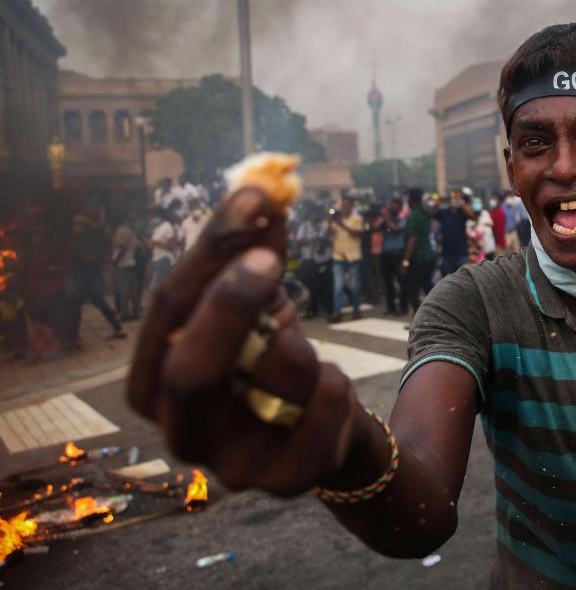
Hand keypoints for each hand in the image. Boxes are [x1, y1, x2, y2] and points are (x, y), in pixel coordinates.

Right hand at [127, 189, 359, 494]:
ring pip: (271, 380)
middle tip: (270, 259)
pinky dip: (333, 382)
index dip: (210, 249)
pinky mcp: (288, 480)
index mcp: (155, 381)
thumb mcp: (260, 303)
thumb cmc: (275, 358)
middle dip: (231, 305)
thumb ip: (254, 249)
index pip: (167, 310)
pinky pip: (322, 410)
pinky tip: (330, 383)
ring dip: (299, 341)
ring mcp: (233, 466)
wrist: (328, 429)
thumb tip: (264, 182)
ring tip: (303, 343)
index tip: (256, 198)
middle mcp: (182, 430)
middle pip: (191, 369)